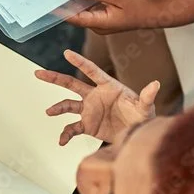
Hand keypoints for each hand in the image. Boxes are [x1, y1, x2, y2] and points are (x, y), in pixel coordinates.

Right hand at [35, 49, 158, 145]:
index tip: (66, 53)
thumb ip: (147, 97)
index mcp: (108, 86)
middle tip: (38, 73)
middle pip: (71, 84)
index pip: (91, 71)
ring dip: (58, 108)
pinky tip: (61, 141)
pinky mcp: (87, 125)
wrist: (136, 134)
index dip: (79, 62)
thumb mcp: (145, 107)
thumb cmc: (142, 116)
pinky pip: (72, 128)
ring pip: (67, 105)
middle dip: (54, 78)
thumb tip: (155, 84)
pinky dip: (65, 134)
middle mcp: (94, 96)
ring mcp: (89, 110)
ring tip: (49, 112)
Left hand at [66, 0, 166, 34]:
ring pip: (84, 13)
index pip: (75, 18)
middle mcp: (99, 26)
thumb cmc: (139, 5)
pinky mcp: (106, 19)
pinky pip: (91, 11)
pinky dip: (85, 3)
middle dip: (66, 6)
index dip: (61, 11)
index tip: (48, 6)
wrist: (155, 13)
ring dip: (75, 4)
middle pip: (77, 16)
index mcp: (100, 23)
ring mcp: (102, 24)